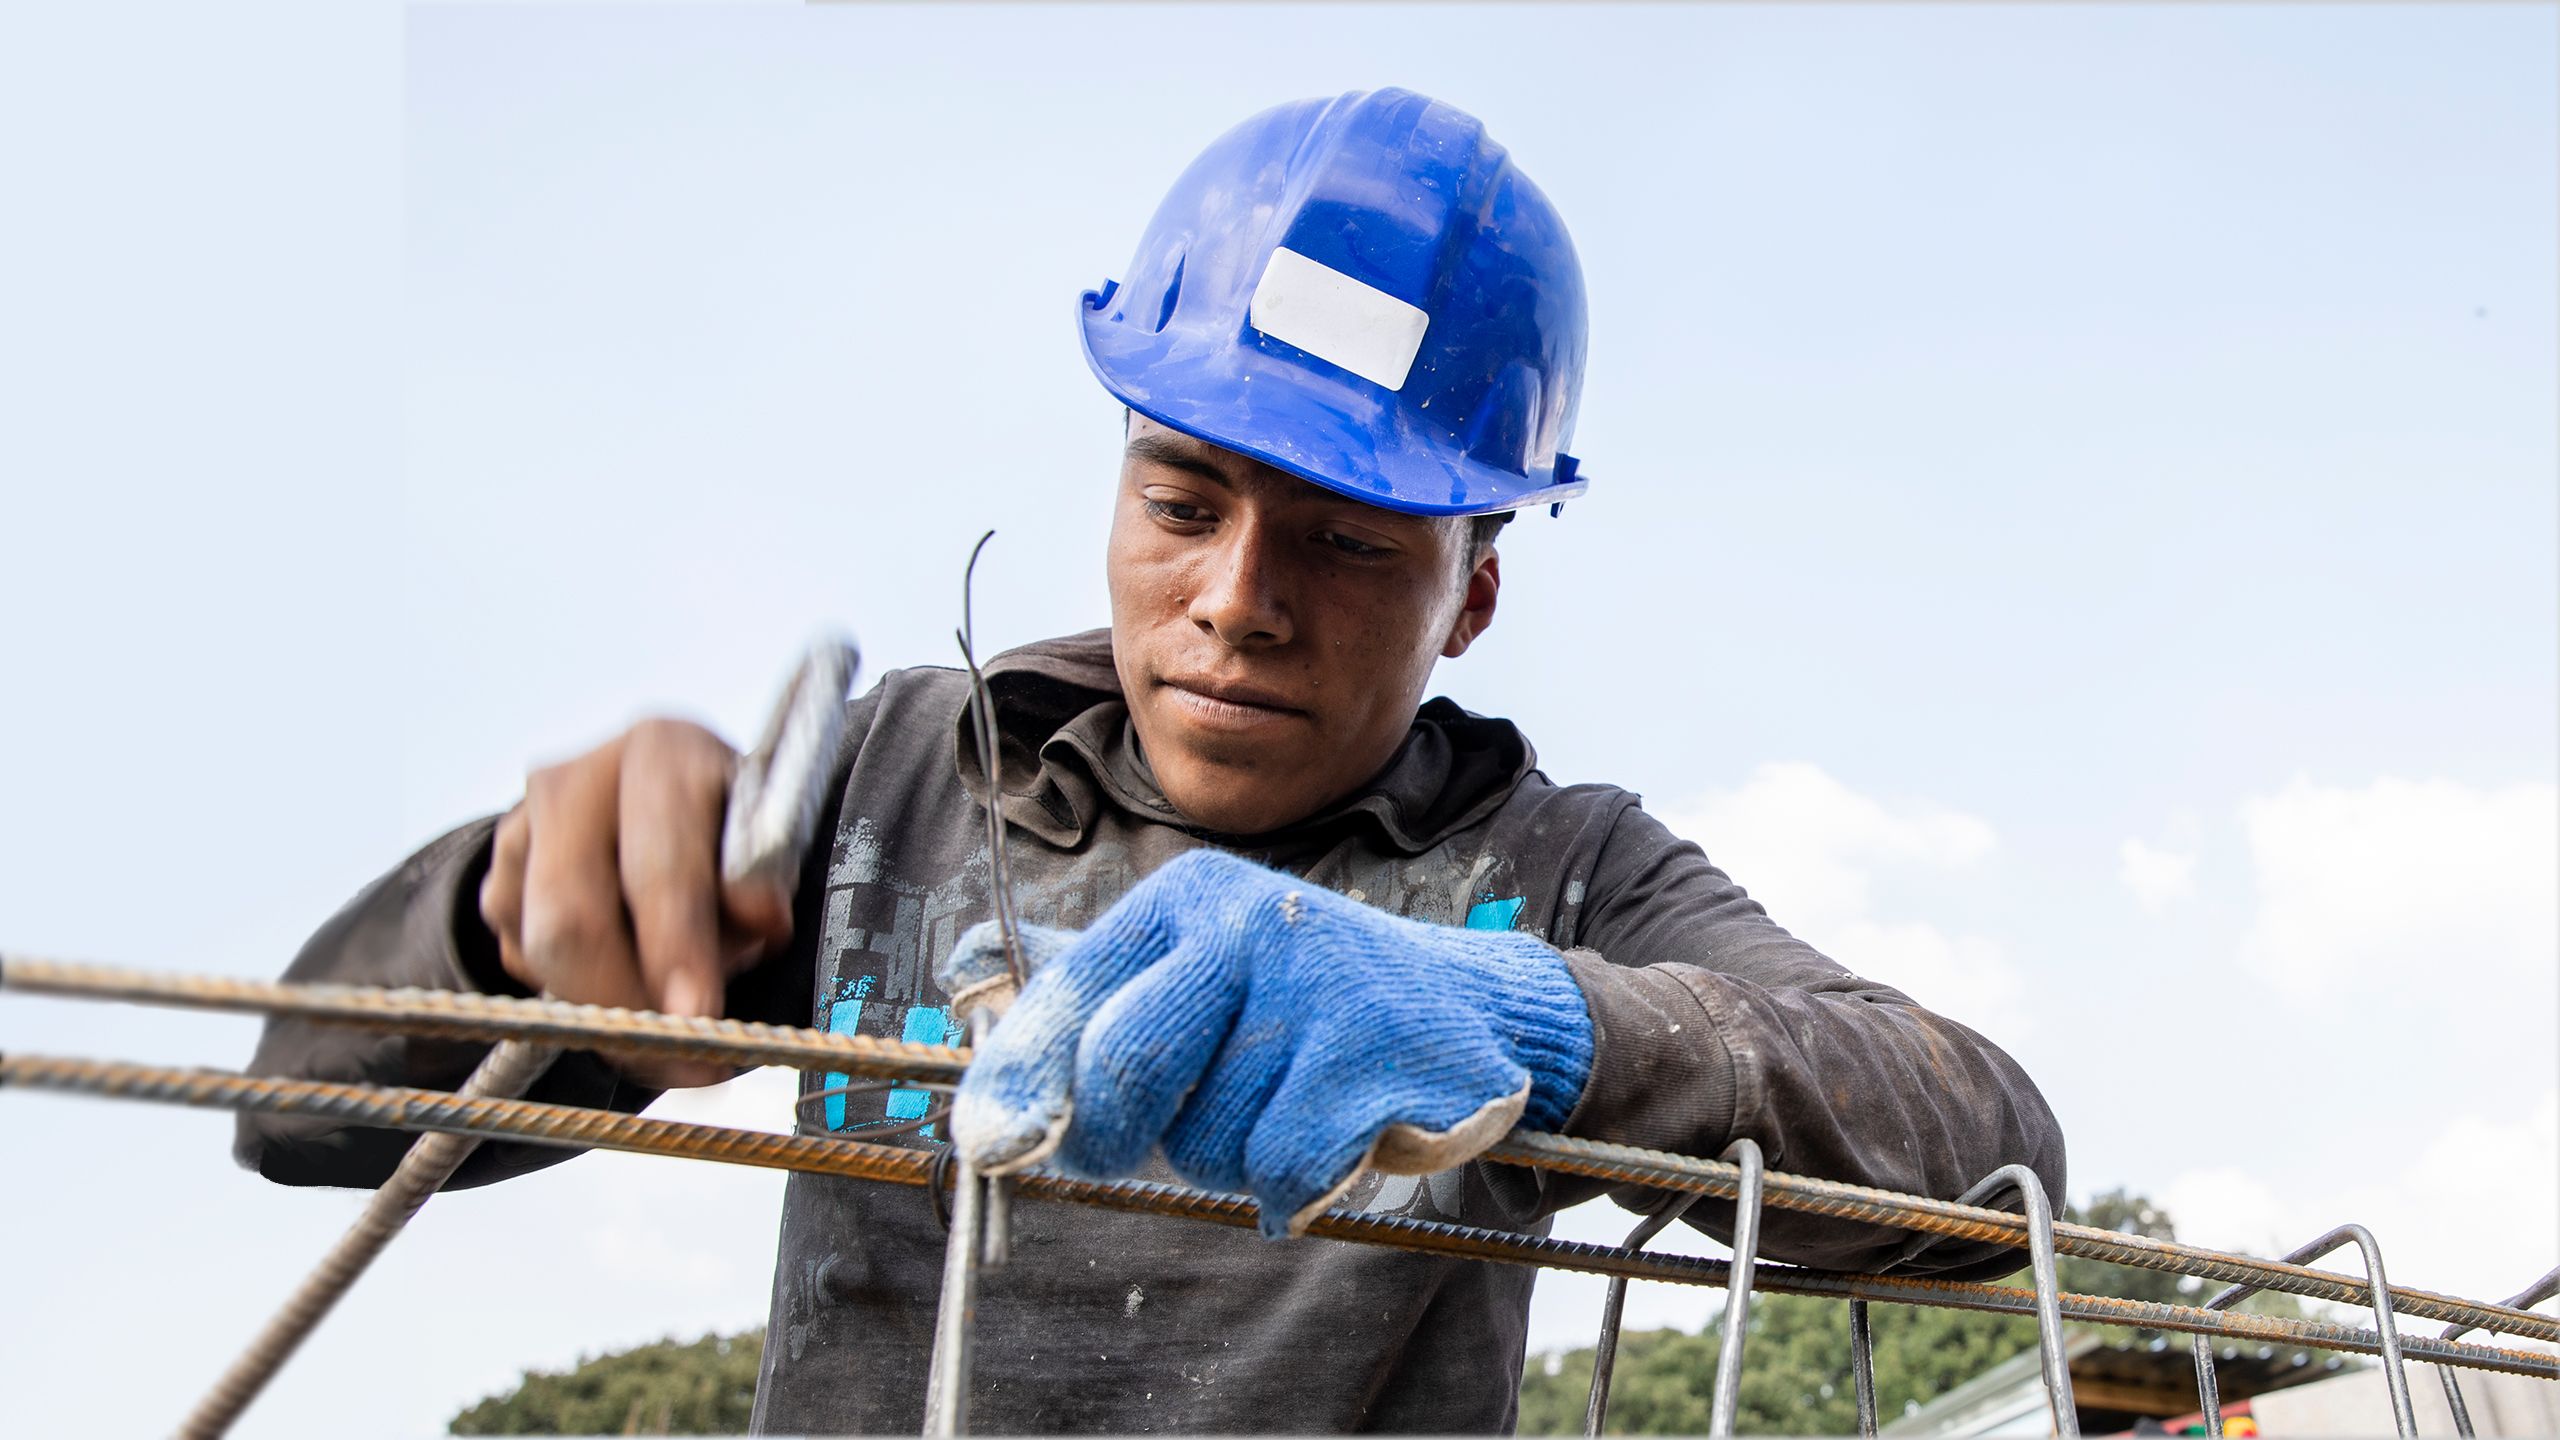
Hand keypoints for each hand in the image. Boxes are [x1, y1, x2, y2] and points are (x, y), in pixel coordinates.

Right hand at [478, 718, 795, 1086]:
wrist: (662, 804)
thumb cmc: (731, 830)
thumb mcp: (767, 844)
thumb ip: (763, 879)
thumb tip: (758, 916)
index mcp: (661, 754)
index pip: (656, 861)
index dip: (676, 944)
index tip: (699, 1014)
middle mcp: (577, 780)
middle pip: (571, 917)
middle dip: (628, 1003)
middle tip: (682, 1059)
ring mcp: (519, 829)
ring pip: (540, 953)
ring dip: (607, 1011)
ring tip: (671, 1033)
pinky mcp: (493, 879)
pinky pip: (523, 963)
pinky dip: (581, 997)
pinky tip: (630, 986)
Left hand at [936, 850, 1593, 1236]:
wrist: (1467, 1009)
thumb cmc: (1301, 1004)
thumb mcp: (1197, 967)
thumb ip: (1092, 992)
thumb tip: (966, 1018)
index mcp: (1187, 899)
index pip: (1070, 995)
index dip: (1017, 1080)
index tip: (987, 1144)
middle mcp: (1248, 925)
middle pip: (1123, 1069)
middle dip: (1114, 1134)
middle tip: (1136, 1146)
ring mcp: (1316, 988)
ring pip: (1204, 1137)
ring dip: (1228, 1158)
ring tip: (1279, 1108)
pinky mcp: (1374, 1059)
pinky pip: (1281, 1169)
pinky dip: (1294, 1185)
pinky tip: (1331, 1140)